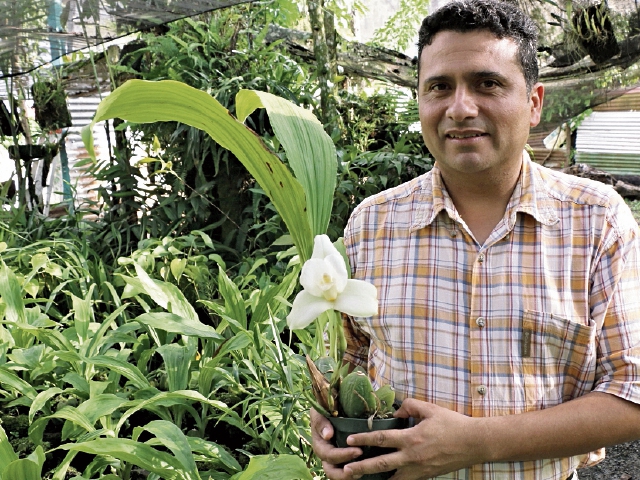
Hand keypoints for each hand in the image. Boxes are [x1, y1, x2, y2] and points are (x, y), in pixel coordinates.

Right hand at [310, 408, 363, 478]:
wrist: (332, 406)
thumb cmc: (325, 408)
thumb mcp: (319, 412)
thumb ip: (321, 422)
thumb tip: (327, 435)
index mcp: (320, 445)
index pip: (329, 455)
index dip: (343, 455)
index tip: (358, 451)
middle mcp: (326, 455)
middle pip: (331, 471)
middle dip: (344, 474)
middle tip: (360, 470)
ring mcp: (335, 459)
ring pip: (339, 474)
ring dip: (350, 476)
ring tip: (363, 472)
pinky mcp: (344, 458)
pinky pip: (348, 469)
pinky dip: (355, 471)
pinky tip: (366, 469)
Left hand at [342, 399, 486, 479]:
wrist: (474, 443)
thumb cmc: (452, 424)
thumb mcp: (430, 409)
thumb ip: (410, 406)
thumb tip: (396, 411)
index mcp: (411, 438)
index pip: (381, 439)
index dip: (364, 439)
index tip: (349, 440)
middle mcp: (412, 456)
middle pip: (381, 464)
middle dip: (362, 467)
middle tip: (345, 470)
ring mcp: (419, 469)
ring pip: (392, 478)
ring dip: (375, 478)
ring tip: (361, 479)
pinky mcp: (426, 476)